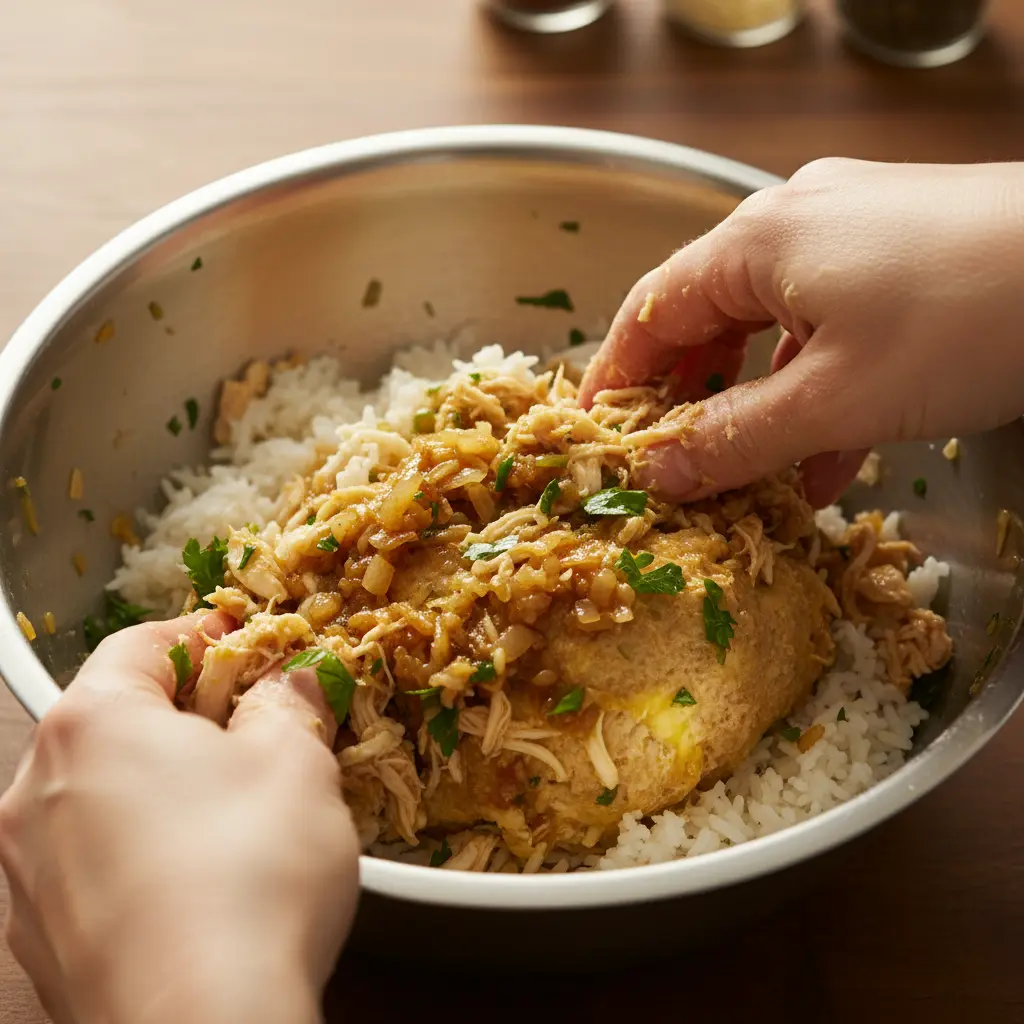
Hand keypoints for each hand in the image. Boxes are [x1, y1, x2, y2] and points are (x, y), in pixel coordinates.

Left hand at [0, 611, 358, 1023]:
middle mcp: (36, 790)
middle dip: (186, 717)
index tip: (247, 650)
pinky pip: (92, 866)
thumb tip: (290, 686)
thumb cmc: (249, 879)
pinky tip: (201, 882)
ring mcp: (27, 873)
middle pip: (115, 719)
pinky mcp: (41, 940)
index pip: (142, 644)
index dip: (204, 638)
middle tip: (254, 732)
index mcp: (92, 723)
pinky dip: (140, 854)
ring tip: (234, 815)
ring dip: (161, 787)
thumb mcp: (296, 760)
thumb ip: (289, 702)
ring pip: (101, 796)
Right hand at [580, 158, 1023, 506]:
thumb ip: (733, 440)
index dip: (616, 377)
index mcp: (756, 242)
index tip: (597, 434)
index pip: (651, 311)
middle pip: (707, 317)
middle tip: (668, 460)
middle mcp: (794, 224)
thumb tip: (657, 474)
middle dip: (687, 397)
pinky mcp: (902, 254)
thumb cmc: (966, 317)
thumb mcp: (833, 399)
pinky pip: (830, 328)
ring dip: (754, 404)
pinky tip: (823, 457)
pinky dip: (813, 391)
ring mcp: (852, 234)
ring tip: (744, 475)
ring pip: (772, 329)